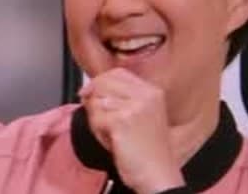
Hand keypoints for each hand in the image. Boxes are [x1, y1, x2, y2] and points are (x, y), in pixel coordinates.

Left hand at [80, 68, 183, 192]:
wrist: (157, 174)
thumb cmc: (148, 151)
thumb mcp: (140, 116)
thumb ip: (120, 98)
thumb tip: (90, 89)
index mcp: (152, 92)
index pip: (117, 73)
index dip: (99, 82)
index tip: (91, 94)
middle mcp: (145, 95)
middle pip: (103, 83)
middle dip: (95, 101)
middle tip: (102, 121)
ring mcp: (135, 106)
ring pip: (96, 101)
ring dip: (96, 119)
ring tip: (111, 133)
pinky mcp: (123, 121)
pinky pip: (95, 118)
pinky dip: (98, 131)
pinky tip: (112, 141)